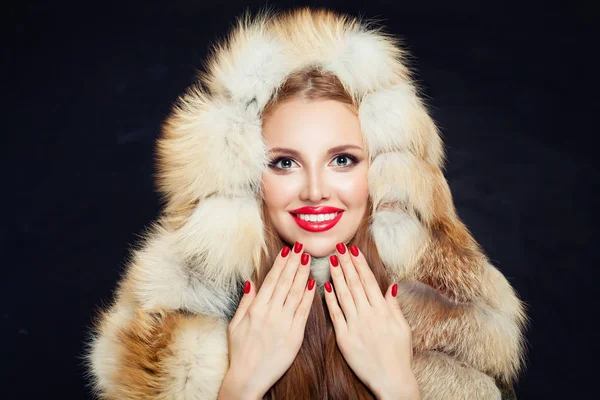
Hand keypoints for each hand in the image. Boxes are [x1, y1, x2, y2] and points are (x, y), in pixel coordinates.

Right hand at [218, 242, 316, 399]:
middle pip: (285, 282)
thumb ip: (245, 302)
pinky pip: (304, 312)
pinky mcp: (295, 336)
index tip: (288, 250)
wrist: (248, 377)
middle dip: (294, 263)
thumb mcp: (235, 325)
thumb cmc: (240, 352)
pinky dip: (309, 297)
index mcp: (256, 309)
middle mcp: (271, 313)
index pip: (271, 280)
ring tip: (309, 259)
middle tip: (302, 246)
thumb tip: (250, 282)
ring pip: (296, 294)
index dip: (281, 264)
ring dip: (303, 275)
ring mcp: (284, 324)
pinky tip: (314, 284)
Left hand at [323, 243, 419, 399]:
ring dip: (336, 276)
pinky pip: (335, 316)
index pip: (368, 281)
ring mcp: (355, 326)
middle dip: (345, 264)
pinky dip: (329, 301)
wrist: (392, 380)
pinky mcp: (344, 339)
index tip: (352, 250)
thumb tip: (390, 286)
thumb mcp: (402, 328)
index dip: (359, 264)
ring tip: (330, 261)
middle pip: (354, 284)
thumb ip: (394, 306)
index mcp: (382, 311)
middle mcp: (368, 315)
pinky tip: (324, 287)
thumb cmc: (399, 354)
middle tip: (337, 248)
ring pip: (343, 296)